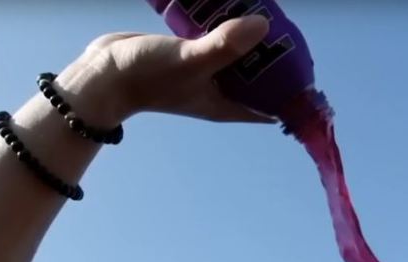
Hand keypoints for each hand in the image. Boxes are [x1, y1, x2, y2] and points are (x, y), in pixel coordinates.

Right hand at [57, 15, 275, 124]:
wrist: (103, 74)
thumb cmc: (148, 76)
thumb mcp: (192, 59)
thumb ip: (226, 45)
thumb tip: (263, 27)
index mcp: (228, 106)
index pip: (271, 106)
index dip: (291, 93)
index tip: (304, 69)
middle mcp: (221, 92)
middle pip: (260, 79)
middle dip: (274, 58)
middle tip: (285, 30)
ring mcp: (206, 74)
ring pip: (239, 57)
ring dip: (250, 40)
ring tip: (264, 14)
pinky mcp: (192, 54)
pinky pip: (219, 41)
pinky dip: (227, 29)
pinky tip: (235, 9)